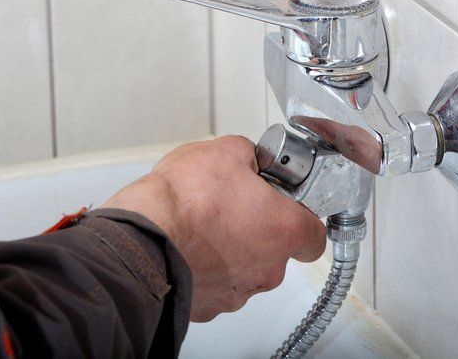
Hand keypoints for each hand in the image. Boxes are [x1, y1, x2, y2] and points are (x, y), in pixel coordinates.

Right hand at [102, 136, 326, 320]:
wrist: (142, 238)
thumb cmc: (185, 200)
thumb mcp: (225, 151)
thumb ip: (249, 155)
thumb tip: (248, 157)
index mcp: (283, 230)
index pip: (315, 236)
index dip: (302, 217)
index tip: (287, 205)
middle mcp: (267, 269)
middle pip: (277, 251)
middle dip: (259, 229)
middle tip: (235, 206)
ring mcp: (237, 292)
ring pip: (245, 269)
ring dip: (230, 249)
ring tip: (204, 224)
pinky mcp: (207, 305)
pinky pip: (214, 284)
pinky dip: (204, 267)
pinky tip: (188, 245)